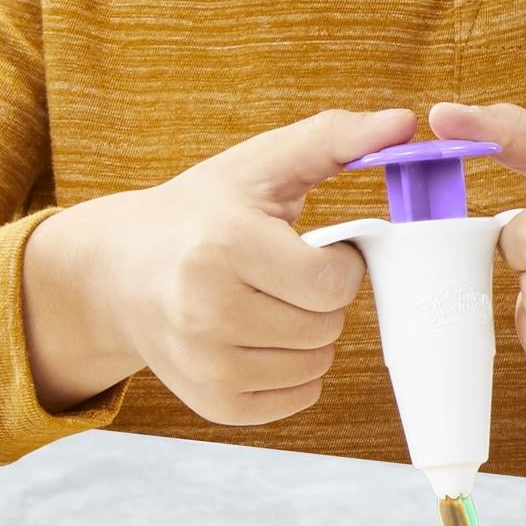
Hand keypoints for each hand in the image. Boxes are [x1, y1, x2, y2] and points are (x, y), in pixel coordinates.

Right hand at [22, 106, 411, 423]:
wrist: (120, 271)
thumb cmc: (203, 211)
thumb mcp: (260, 163)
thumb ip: (335, 137)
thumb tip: (405, 121)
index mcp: (223, 245)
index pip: (332, 282)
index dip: (340, 262)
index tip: (314, 247)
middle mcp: (206, 311)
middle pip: (326, 327)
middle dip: (322, 298)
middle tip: (286, 274)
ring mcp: (205, 365)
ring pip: (317, 366)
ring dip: (312, 335)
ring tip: (272, 303)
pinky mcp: (213, 404)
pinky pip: (298, 399)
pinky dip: (295, 372)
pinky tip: (263, 338)